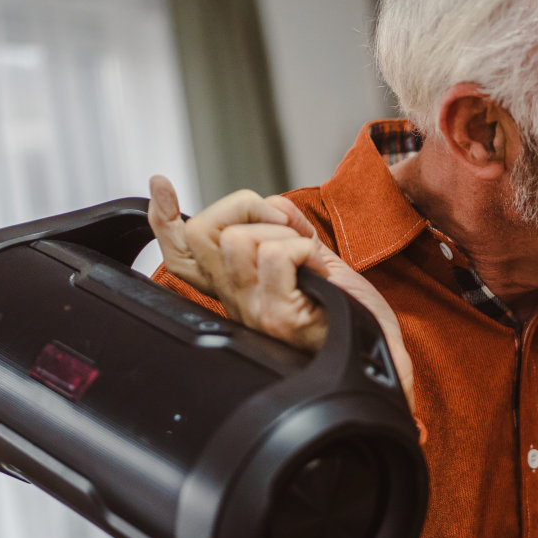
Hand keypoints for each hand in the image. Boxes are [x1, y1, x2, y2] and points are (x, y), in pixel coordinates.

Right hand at [148, 176, 414, 408]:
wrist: (376, 353)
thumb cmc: (350, 310)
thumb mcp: (313, 259)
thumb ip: (286, 228)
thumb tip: (271, 205)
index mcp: (238, 288)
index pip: (180, 254)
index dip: (162, 218)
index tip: (160, 183)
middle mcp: (236, 301)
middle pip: (203, 232)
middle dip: (244, 207)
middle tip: (284, 228)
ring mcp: (253, 310)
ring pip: (238, 239)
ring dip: (280, 232)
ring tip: (306, 256)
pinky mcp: (277, 315)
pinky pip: (277, 254)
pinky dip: (304, 248)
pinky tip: (318, 269)